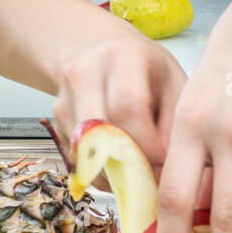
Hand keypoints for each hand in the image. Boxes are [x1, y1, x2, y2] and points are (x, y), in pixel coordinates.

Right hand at [53, 18, 186, 172]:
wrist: (106, 51)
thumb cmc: (148, 72)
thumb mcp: (173, 85)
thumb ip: (174, 126)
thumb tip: (170, 173)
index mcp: (123, 57)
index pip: (128, 107)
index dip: (148, 146)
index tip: (168, 166)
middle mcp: (85, 72)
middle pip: (100, 132)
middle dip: (130, 166)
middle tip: (154, 181)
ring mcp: (65, 95)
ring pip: (84, 152)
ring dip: (113, 175)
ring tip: (139, 176)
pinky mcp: (56, 119)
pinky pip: (77, 158)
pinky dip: (101, 172)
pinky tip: (121, 166)